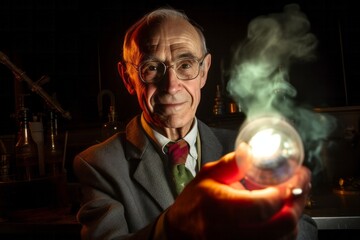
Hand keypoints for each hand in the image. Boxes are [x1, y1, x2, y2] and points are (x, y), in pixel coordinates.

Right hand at [165, 143, 310, 239]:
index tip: (296, 174)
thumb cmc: (194, 204)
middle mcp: (235, 233)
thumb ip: (231, 164)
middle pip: (283, 225)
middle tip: (302, 183)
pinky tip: (284, 212)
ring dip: (295, 213)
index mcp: (223, 209)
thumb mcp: (207, 176)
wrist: (182, 233)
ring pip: (285, 237)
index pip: (265, 205)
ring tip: (295, 195)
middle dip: (299, 201)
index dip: (286, 190)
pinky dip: (286, 227)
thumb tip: (251, 150)